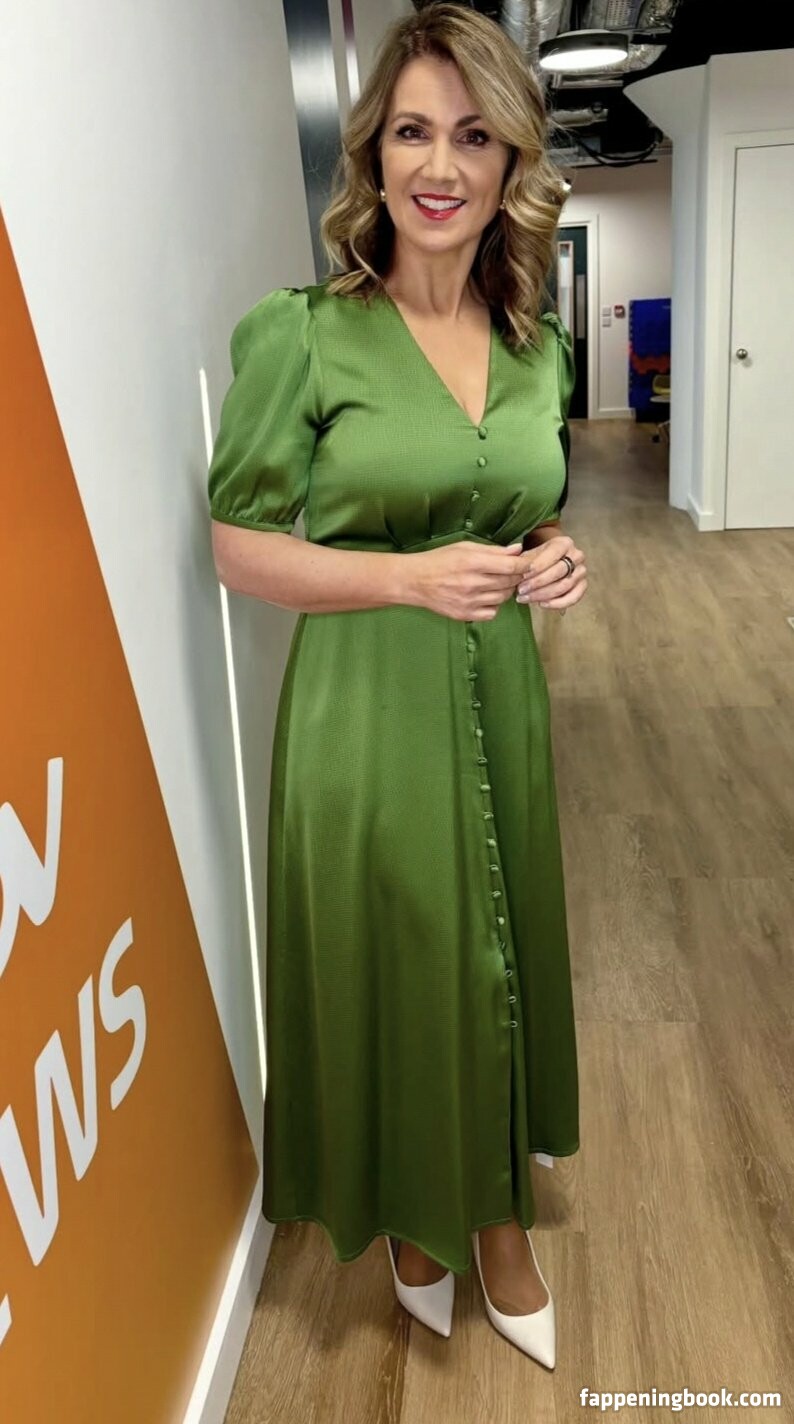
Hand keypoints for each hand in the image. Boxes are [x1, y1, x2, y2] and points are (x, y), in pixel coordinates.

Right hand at [408, 540, 524, 621]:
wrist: (414, 581)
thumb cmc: (440, 560)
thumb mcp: (465, 547)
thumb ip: (493, 550)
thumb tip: (518, 550)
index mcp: (473, 562)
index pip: (511, 566)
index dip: (525, 564)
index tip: (529, 562)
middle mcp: (472, 583)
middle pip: (510, 582)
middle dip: (516, 576)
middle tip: (512, 571)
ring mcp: (469, 602)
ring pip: (503, 598)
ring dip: (505, 590)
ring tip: (496, 582)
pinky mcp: (465, 615)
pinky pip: (492, 612)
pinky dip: (493, 604)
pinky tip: (485, 596)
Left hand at [515, 534, 586, 614]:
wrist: (550, 562)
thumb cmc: (538, 559)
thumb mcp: (530, 554)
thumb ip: (524, 561)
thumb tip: (518, 569)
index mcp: (564, 543)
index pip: (552, 554)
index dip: (537, 566)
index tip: (522, 576)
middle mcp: (577, 555)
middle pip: (558, 572)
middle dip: (537, 583)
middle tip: (521, 590)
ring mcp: (581, 571)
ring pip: (564, 586)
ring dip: (543, 594)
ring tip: (526, 598)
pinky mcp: (583, 586)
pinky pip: (573, 598)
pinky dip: (557, 604)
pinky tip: (542, 604)